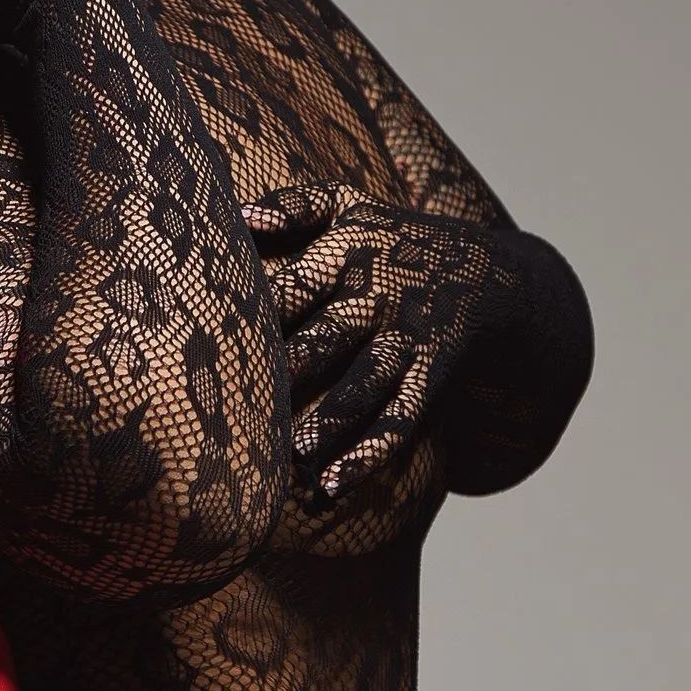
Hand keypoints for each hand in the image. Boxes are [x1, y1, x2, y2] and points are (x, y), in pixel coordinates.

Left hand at [242, 181, 487, 491]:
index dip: (251, 314)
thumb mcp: (351, 207)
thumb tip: (238, 215)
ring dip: (333, 418)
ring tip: (296, 453)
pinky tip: (335, 484)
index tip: (201, 342)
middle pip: (326, 335)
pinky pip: (401, 416)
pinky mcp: (430, 375)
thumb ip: (296, 206)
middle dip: (287, 369)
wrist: (489, 274)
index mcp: (347, 252)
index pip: (291, 284)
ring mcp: (406, 338)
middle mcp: (377, 296)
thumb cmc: (394, 242)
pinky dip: (371, 452)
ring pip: (366, 383)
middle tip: (234, 405)